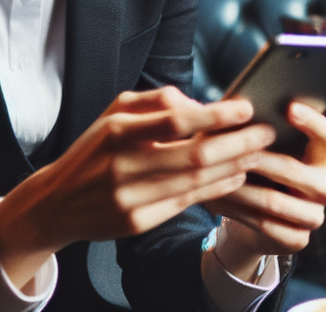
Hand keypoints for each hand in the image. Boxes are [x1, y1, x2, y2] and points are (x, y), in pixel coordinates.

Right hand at [0, 86, 276, 288]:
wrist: (59, 201)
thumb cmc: (95, 148)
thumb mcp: (115, 112)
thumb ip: (156, 102)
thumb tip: (199, 104)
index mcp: (117, 131)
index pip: (175, 121)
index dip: (215, 115)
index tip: (245, 106)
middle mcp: (123, 166)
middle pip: (194, 156)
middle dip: (237, 143)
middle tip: (265, 131)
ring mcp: (130, 199)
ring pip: (195, 183)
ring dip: (233, 166)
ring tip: (258, 152)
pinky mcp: (137, 224)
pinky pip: (186, 203)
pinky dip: (216, 189)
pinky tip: (235, 175)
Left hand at [203, 101, 325, 278]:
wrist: (253, 218)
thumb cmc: (255, 168)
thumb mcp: (259, 146)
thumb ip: (255, 127)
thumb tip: (234, 103)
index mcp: (320, 155)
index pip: (325, 133)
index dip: (310, 120)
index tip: (288, 106)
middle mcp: (324, 186)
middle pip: (296, 170)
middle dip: (261, 158)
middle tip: (234, 148)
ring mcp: (314, 216)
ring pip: (275, 200)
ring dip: (241, 187)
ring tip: (216, 174)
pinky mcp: (297, 240)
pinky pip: (264, 224)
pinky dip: (236, 210)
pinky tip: (215, 198)